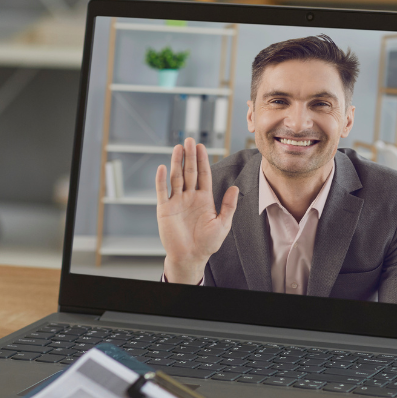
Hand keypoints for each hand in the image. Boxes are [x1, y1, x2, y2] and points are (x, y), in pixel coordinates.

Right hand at [155, 137, 238, 284]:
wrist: (190, 257)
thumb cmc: (207, 243)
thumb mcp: (222, 224)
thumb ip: (228, 206)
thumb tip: (235, 188)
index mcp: (203, 198)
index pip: (203, 175)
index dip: (202, 160)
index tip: (201, 146)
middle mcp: (189, 197)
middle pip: (189, 172)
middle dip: (189, 156)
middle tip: (189, 140)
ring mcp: (176, 202)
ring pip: (176, 178)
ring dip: (176, 163)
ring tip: (178, 148)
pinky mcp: (164, 210)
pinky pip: (162, 192)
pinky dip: (161, 180)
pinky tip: (162, 168)